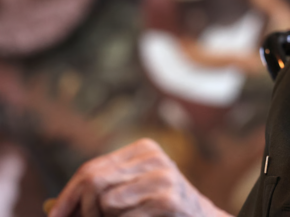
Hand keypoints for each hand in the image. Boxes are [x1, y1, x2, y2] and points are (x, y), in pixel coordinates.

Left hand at [49, 138, 231, 216]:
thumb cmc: (158, 208)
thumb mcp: (130, 192)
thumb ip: (97, 194)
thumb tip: (51, 208)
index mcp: (143, 150)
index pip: (91, 169)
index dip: (67, 197)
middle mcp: (154, 158)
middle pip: (94, 182)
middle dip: (83, 211)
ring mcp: (163, 177)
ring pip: (107, 202)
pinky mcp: (167, 200)